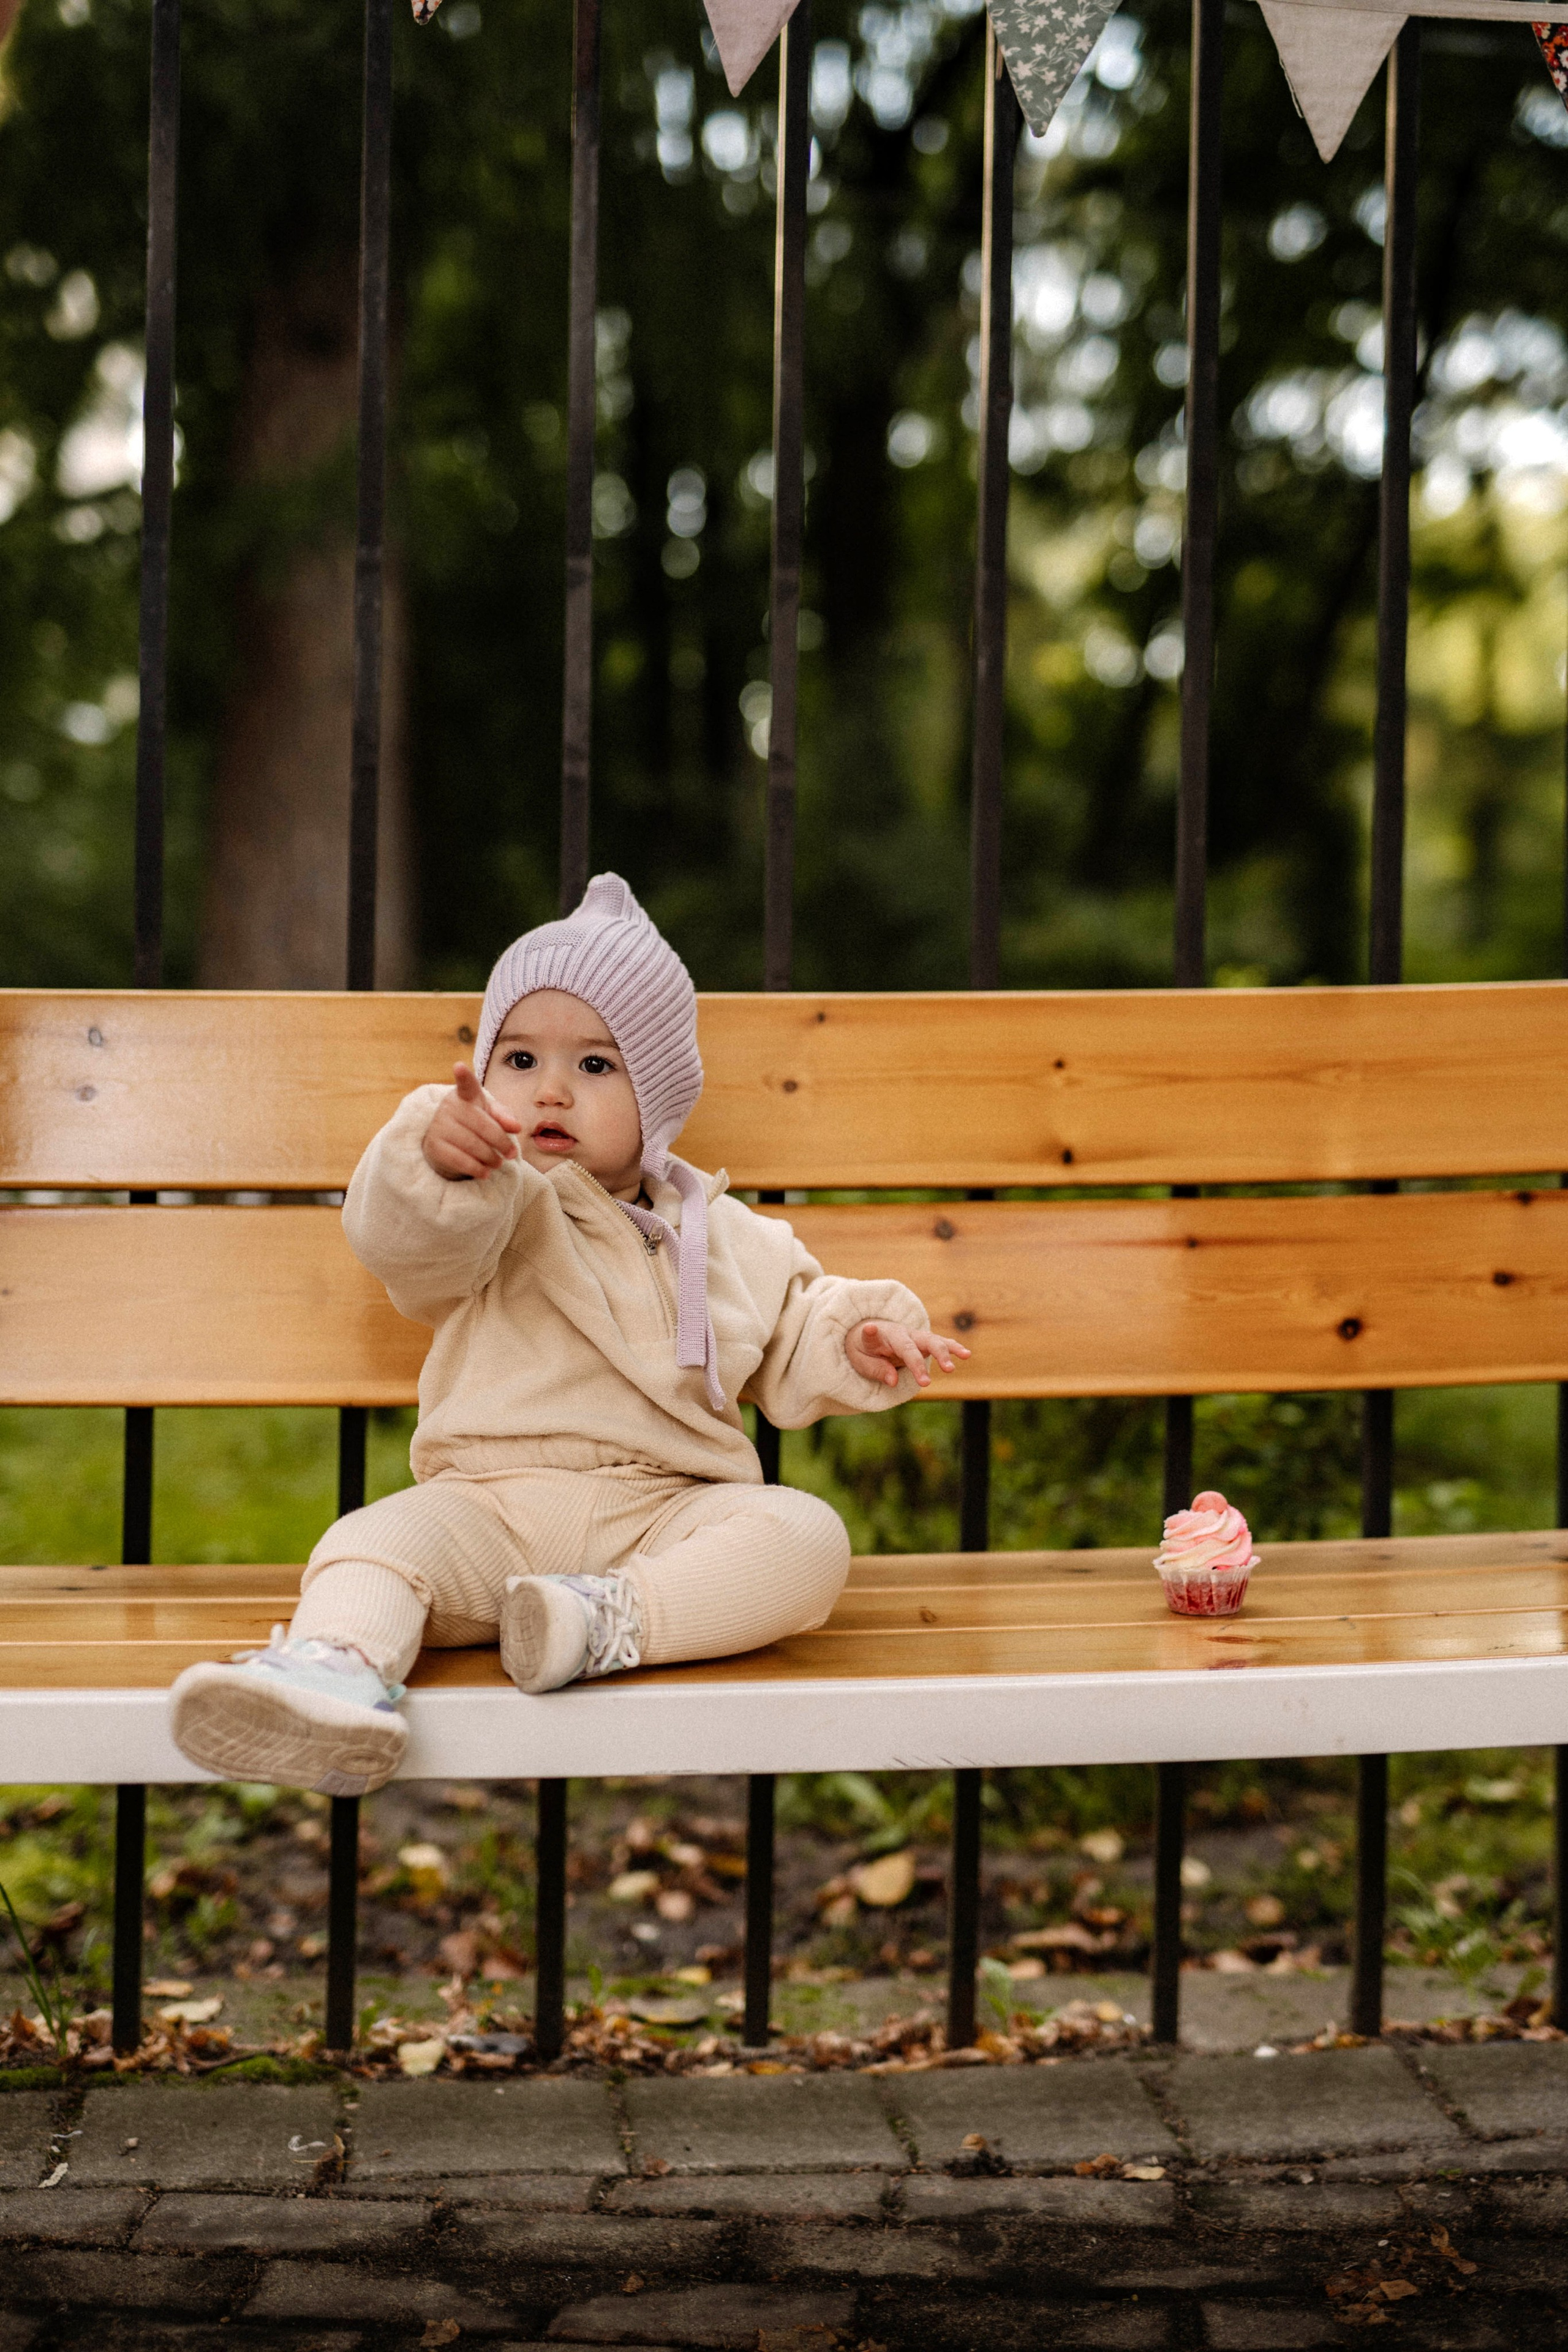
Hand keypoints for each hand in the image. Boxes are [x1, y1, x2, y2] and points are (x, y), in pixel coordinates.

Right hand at [421, 1063, 522, 1180]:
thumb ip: (504, 1116)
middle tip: (512, 1153)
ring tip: (498, 1163)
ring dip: (491, 1158)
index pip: (465, 1085)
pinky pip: (460, 1160)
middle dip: (501, 1142)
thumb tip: (516, 1126)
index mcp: (465, 1095)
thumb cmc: (473, 1125)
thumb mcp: (489, 1116)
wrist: (445, 1144)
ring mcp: (438, 1126)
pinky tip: (485, 1172)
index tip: (459, 1067)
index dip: (463, 1076)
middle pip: (482, 1126)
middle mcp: (449, 1107)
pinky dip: (477, 1169)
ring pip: (473, 1145)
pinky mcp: (434, 1147)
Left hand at [845, 1321, 971, 1389]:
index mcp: (881, 1335)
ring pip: (933, 1341)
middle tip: (926, 1383)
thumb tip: (893, 1380)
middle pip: (914, 1343)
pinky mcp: (925, 1341)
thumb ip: (876, 1369)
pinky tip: (966, 1354)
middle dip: (921, 1361)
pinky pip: (941, 1343)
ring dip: (944, 1353)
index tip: (869, 1328)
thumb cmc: (864, 1349)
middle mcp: (901, 1333)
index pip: (878, 1338)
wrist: (871, 1333)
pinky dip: (953, 1347)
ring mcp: (915, 1336)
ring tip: (953, 1366)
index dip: (872, 1333)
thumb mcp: (861, 1360)